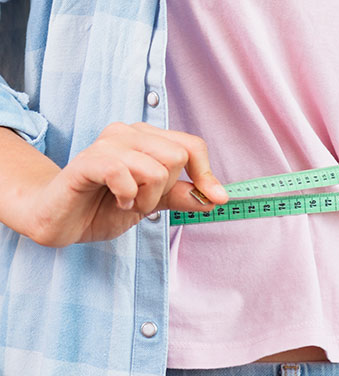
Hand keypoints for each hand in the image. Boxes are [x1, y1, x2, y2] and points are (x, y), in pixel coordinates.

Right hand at [29, 122, 228, 246]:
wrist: (62, 220)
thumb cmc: (104, 206)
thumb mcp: (154, 203)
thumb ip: (183, 196)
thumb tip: (216, 196)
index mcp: (146, 138)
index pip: (191, 145)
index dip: (206, 174)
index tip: (216, 198)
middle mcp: (128, 133)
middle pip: (178, 157)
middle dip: (166, 190)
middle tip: (142, 200)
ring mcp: (107, 144)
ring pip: (156, 170)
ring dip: (146, 199)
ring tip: (126, 202)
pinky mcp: (87, 161)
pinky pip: (124, 174)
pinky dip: (127, 197)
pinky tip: (116, 201)